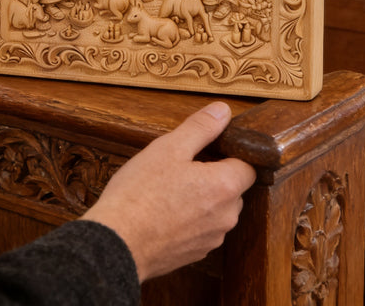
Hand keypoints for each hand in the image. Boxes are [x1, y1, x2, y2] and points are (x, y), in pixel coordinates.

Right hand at [82, 102, 255, 281]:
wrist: (117, 244)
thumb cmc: (140, 193)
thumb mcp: (169, 148)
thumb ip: (201, 128)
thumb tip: (223, 111)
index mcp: (224, 186)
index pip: (248, 166)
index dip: (230, 154)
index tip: (208, 149)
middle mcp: (225, 216)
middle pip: (233, 188)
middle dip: (215, 175)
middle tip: (183, 166)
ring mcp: (211, 239)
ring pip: (217, 210)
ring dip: (202, 198)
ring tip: (169, 189)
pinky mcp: (195, 254)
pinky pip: (202, 229)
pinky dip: (190, 219)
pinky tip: (164, 211)